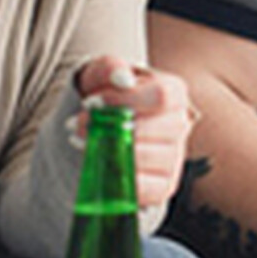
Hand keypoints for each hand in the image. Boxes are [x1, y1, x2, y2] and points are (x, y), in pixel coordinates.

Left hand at [74, 56, 193, 209]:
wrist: (99, 129)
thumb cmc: (104, 96)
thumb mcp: (100, 75)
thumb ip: (109, 67)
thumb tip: (122, 78)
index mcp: (174, 93)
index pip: (161, 96)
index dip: (124, 100)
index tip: (89, 103)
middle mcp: (180, 125)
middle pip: (157, 129)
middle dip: (111, 129)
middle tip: (76, 125)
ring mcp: (174, 158)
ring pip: (149, 159)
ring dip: (110, 153)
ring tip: (80, 142)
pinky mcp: (164, 186)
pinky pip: (147, 190)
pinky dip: (118, 181)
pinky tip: (97, 166)